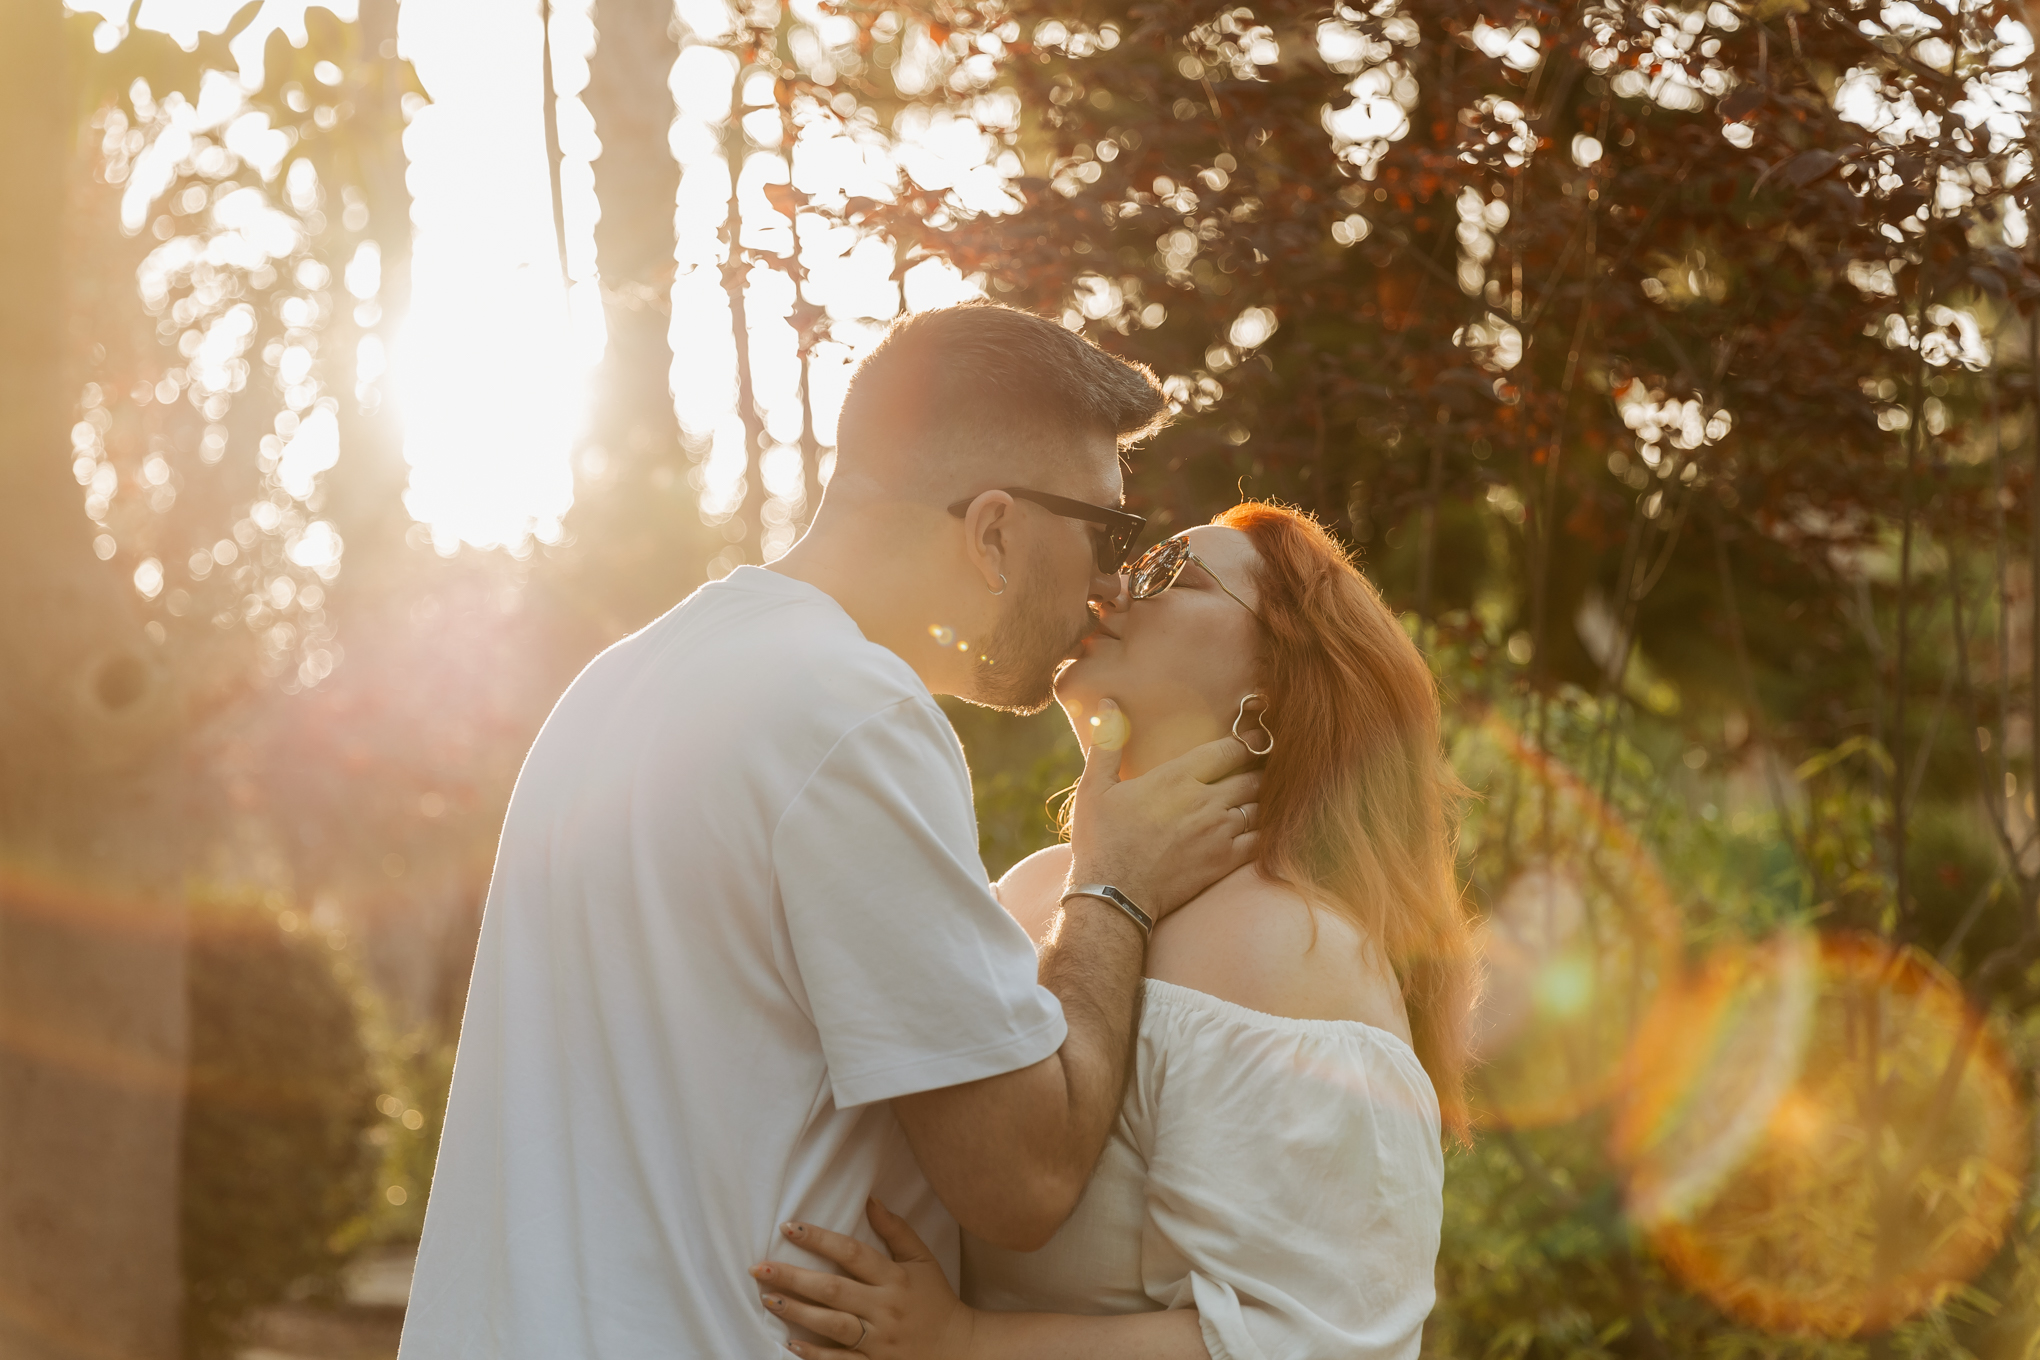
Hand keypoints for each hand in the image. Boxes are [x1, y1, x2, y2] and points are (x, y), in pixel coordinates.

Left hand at [752, 1199, 975, 1358]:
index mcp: (895, 1278)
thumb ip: (896, 1230)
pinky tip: (790, 1344)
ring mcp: (879, 1340)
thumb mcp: (923, 1259)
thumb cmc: (937, 1299)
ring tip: (768, 1299)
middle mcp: (885, 1308)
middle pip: (834, 1290)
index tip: (789, 1227)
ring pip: (832, 1325)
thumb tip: (870, 1199)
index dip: (820, 1239)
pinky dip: (815, 1354)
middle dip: (794, 1278)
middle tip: (760, 1268)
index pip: (852, 1253)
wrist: (960, 1349)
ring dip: (797, 1312)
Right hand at [1066, 700, 1260, 922]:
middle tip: (1268, 766)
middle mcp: (1205, 801)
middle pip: (1251, 777)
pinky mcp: (1225, 861)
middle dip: (1262, 769)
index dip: (1247, 743)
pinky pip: (1262, 839)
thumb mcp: (1094, 787)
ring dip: (1265, 799)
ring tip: (1268, 794)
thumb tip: (1108, 703)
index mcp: (1176, 778)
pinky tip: (1268, 826)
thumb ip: (1107, 742)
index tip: (1255, 741)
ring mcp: (1219, 832)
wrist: (1114, 895)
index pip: (1228, 751)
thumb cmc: (1101, 839)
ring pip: (1260, 806)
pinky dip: (1269, 829)